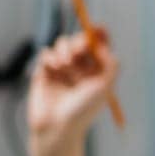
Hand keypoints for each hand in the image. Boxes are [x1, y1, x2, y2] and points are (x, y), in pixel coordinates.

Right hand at [27, 31, 119, 155]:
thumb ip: (110, 65)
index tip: (98, 27)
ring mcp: (61, 70)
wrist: (56, 128)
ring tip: (65, 65)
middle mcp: (80, 69)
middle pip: (81, 42)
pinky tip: (53, 69)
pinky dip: (50, 57)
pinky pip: (46, 53)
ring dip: (65, 49)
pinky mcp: (44, 72)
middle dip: (80, 41)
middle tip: (80, 50)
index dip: (99, 35)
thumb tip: (105, 46)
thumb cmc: (83, 111)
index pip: (99, 47)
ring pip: (63, 44)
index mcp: (97, 73)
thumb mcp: (104, 87)